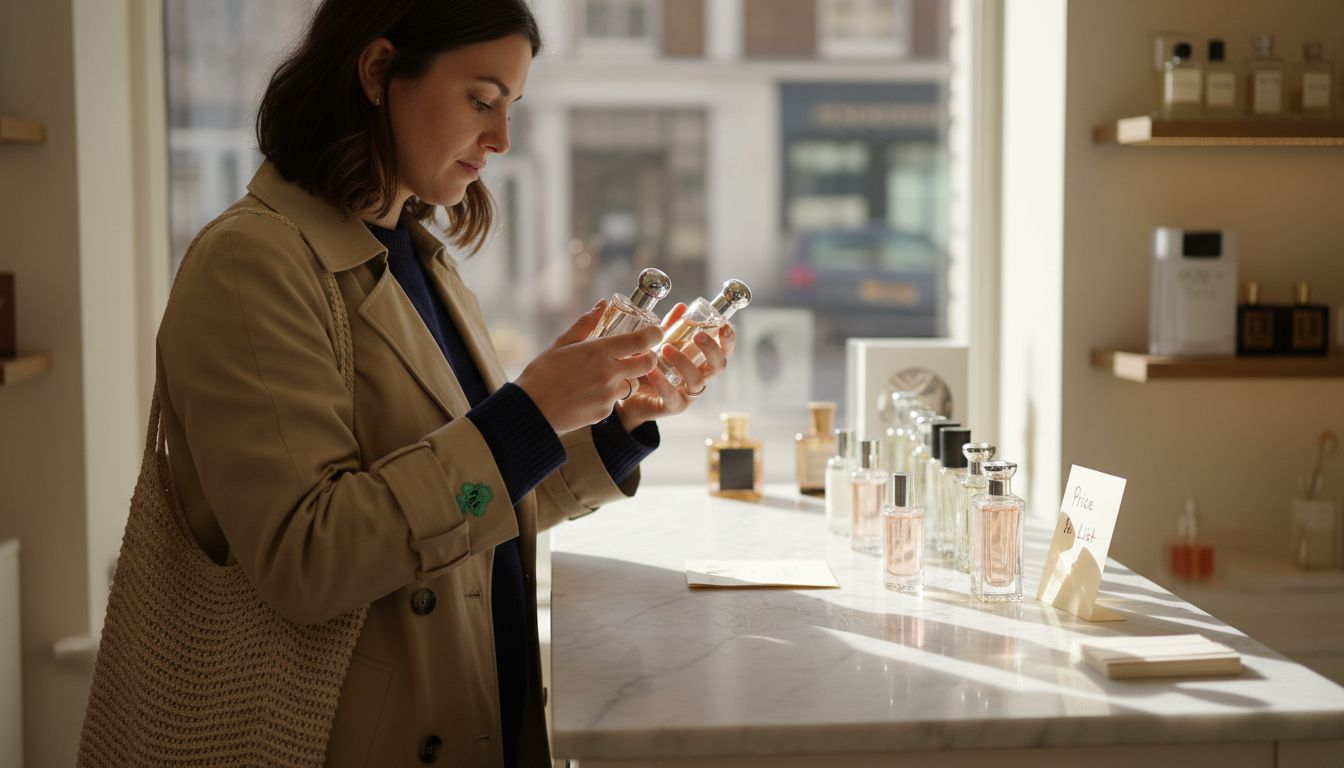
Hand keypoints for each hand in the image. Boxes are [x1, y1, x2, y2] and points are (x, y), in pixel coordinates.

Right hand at [516, 300, 661, 434]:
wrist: (530, 411)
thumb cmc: (542, 374)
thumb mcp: (561, 344)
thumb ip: (586, 324)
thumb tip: (603, 304)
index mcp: (598, 352)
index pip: (640, 340)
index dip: (654, 334)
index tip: (656, 331)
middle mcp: (608, 373)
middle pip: (647, 363)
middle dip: (648, 358)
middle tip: (638, 355)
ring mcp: (608, 395)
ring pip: (631, 384)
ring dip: (624, 379)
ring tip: (601, 377)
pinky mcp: (605, 413)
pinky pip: (616, 401)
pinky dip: (608, 396)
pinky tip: (588, 393)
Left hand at [614, 302, 737, 431]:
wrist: (629, 395)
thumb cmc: (650, 367)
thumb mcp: (660, 344)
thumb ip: (671, 327)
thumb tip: (682, 306)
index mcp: (701, 361)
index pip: (724, 351)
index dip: (729, 340)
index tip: (724, 326)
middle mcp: (699, 377)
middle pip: (719, 366)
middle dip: (712, 349)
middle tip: (698, 336)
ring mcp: (688, 394)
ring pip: (697, 381)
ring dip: (684, 362)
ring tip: (665, 349)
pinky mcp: (673, 407)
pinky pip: (672, 396)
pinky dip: (663, 383)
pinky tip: (652, 371)